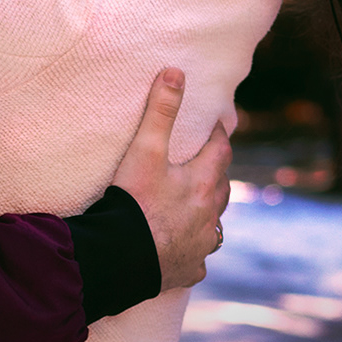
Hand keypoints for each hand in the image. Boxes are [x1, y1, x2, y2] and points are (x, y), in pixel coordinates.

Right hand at [110, 68, 231, 293]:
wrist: (119, 259)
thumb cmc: (133, 202)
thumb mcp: (145, 151)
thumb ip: (160, 111)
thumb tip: (175, 71)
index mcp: (202, 184)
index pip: (221, 151)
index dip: (218, 135)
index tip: (216, 126)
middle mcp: (209, 216)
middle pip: (221, 188)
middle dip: (216, 174)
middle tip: (207, 162)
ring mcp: (201, 246)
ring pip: (213, 224)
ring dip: (208, 212)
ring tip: (197, 205)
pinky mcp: (189, 270)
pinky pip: (197, 258)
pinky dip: (192, 249)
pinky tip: (182, 248)